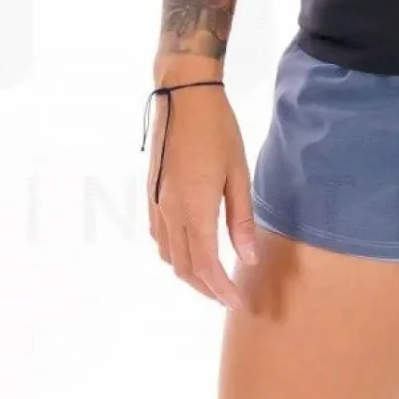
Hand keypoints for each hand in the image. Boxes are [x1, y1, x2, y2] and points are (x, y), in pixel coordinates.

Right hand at [145, 83, 259, 307]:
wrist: (182, 97)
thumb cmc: (218, 131)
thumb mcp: (239, 174)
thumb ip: (241, 220)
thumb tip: (247, 258)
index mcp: (195, 207)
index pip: (206, 265)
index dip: (220, 289)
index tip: (236, 301)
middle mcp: (170, 211)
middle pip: (184, 267)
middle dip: (206, 289)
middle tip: (227, 297)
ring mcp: (156, 204)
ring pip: (168, 255)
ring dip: (189, 274)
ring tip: (212, 279)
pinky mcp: (151, 195)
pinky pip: (159, 237)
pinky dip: (174, 254)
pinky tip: (191, 250)